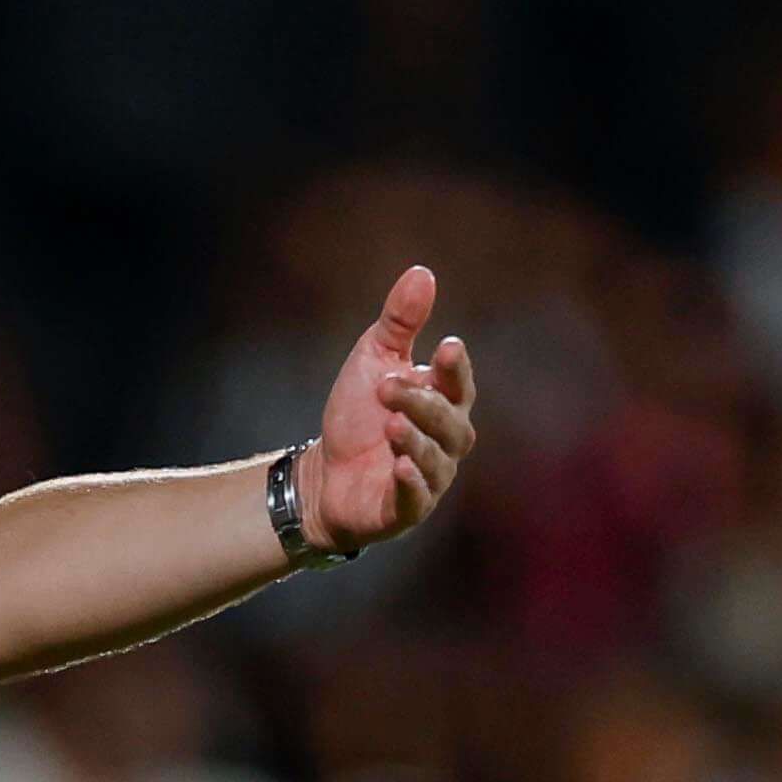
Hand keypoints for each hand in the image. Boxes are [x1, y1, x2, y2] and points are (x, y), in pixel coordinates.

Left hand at [299, 265, 479, 557]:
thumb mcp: (374, 359)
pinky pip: (417, 498)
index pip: (458, 383)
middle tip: (386, 385)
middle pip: (449, 421)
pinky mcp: (406, 508)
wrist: (324, 473)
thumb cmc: (358, 415)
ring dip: (416, 440)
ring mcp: (429, 477)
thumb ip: (400, 322)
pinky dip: (412, 482)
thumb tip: (422, 273)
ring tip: (392, 423)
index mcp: (442, 402)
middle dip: (421, 402)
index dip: (454, 368)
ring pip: (436, 459)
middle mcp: (444, 441)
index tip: (445, 347)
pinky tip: (400, 466)